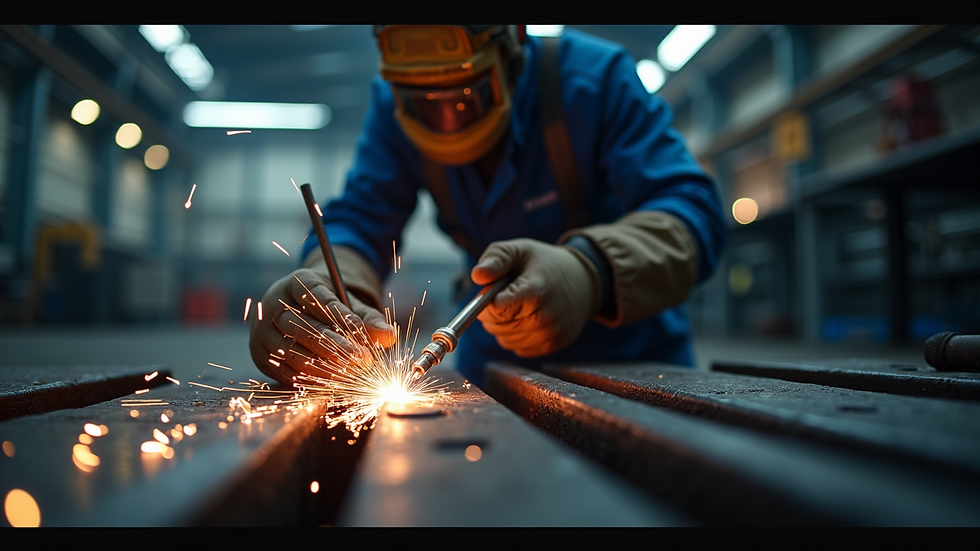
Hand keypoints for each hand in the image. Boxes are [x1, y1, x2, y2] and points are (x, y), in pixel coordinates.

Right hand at [249, 267, 393, 385]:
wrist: (297, 311)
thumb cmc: (328, 308)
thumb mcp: (349, 306)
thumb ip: (369, 320)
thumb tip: (389, 336)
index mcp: (296, 283)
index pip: (317, 297)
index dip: (340, 317)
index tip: (363, 336)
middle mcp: (273, 303)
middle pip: (302, 325)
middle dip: (334, 345)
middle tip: (362, 360)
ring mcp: (262, 329)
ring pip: (291, 350)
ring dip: (322, 365)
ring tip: (350, 374)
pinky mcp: (259, 354)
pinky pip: (283, 369)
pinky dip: (307, 378)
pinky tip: (331, 382)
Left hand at [471, 238, 598, 356]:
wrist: (583, 281)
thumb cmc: (545, 263)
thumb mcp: (520, 249)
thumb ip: (496, 259)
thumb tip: (477, 276)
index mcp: (535, 292)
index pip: (494, 310)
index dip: (487, 299)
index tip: (496, 288)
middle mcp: (545, 320)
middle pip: (496, 326)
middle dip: (494, 311)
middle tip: (511, 293)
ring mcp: (549, 336)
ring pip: (503, 339)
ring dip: (504, 324)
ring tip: (521, 304)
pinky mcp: (551, 346)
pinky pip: (516, 347)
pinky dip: (516, 334)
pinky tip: (528, 317)